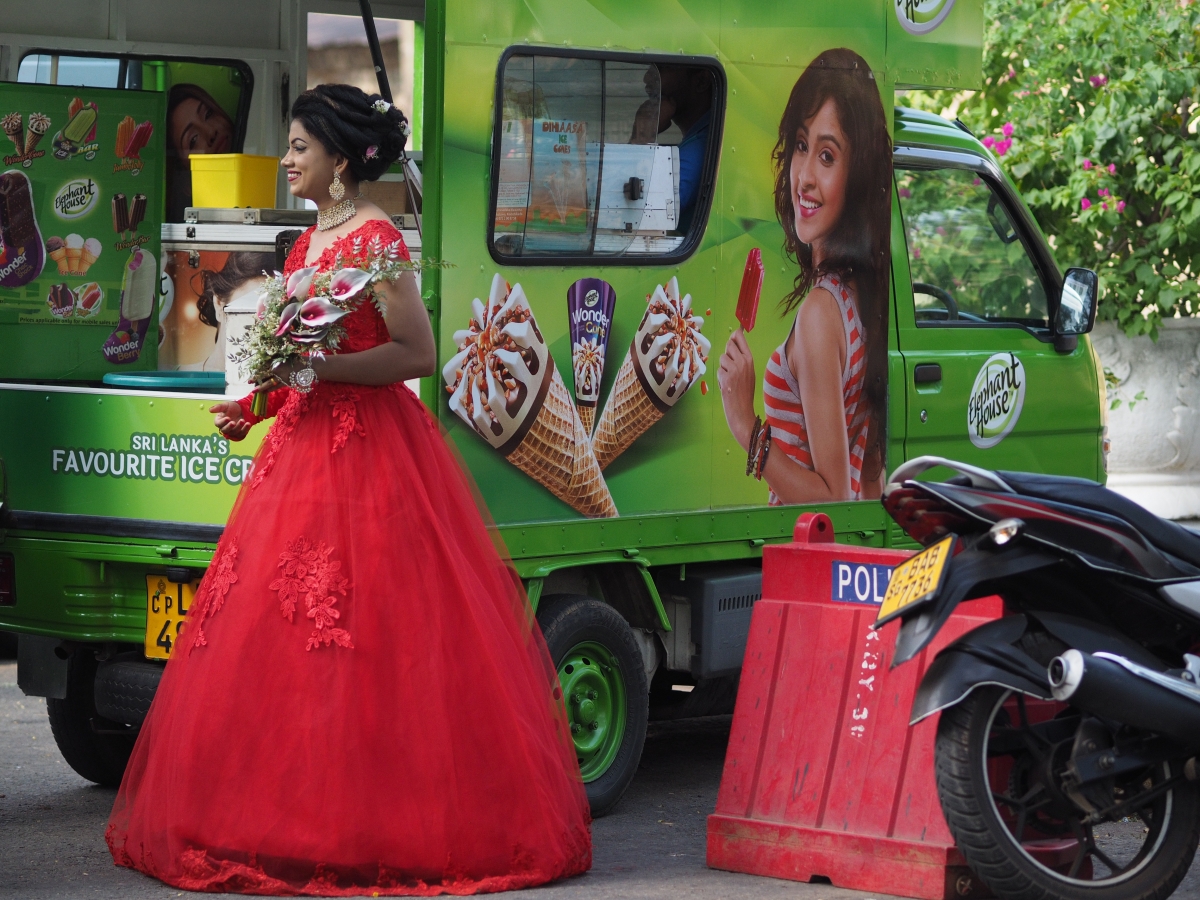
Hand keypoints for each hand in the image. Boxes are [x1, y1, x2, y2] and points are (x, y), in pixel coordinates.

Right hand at [211, 400, 251, 441]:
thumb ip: (218, 407)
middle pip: (225, 430)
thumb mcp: (226, 405)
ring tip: (242, 420)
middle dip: (229, 427)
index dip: (223, 422)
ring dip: (238, 427)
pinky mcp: (240, 433)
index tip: (228, 418)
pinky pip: (242, 434)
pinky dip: (245, 429)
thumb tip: (210, 410)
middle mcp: (225, 427)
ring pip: (234, 432)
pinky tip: (248, 424)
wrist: (244, 408)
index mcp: (219, 421)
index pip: (218, 424)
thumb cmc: (233, 407)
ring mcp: (233, 431)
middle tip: (233, 422)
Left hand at [254, 356, 307, 393]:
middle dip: (256, 378)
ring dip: (261, 386)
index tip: (252, 372)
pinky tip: (265, 392)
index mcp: (277, 361)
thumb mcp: (286, 356)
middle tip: (249, 381)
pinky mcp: (286, 383)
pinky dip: (270, 389)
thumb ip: (277, 359)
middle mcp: (278, 369)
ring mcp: (282, 377)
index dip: (257, 370)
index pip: (264, 366)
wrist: (311, 366)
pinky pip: (276, 387)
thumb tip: (267, 363)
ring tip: (254, 390)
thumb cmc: (299, 359)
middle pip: (264, 374)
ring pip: (269, 382)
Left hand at [718, 328, 757, 449]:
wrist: (742, 411)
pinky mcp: (726, 377)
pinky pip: (719, 370)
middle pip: (729, 345)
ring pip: (722, 358)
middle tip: (731, 366)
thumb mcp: (748, 372)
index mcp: (750, 360)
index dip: (735, 334)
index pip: (740, 338)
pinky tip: (727, 385)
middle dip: (727, 353)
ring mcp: (734, 369)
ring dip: (723, 367)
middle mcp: (743, 362)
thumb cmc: (744, 392)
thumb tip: (732, 340)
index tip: (734, 332)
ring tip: (730, 378)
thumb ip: (741, 357)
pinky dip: (720, 377)